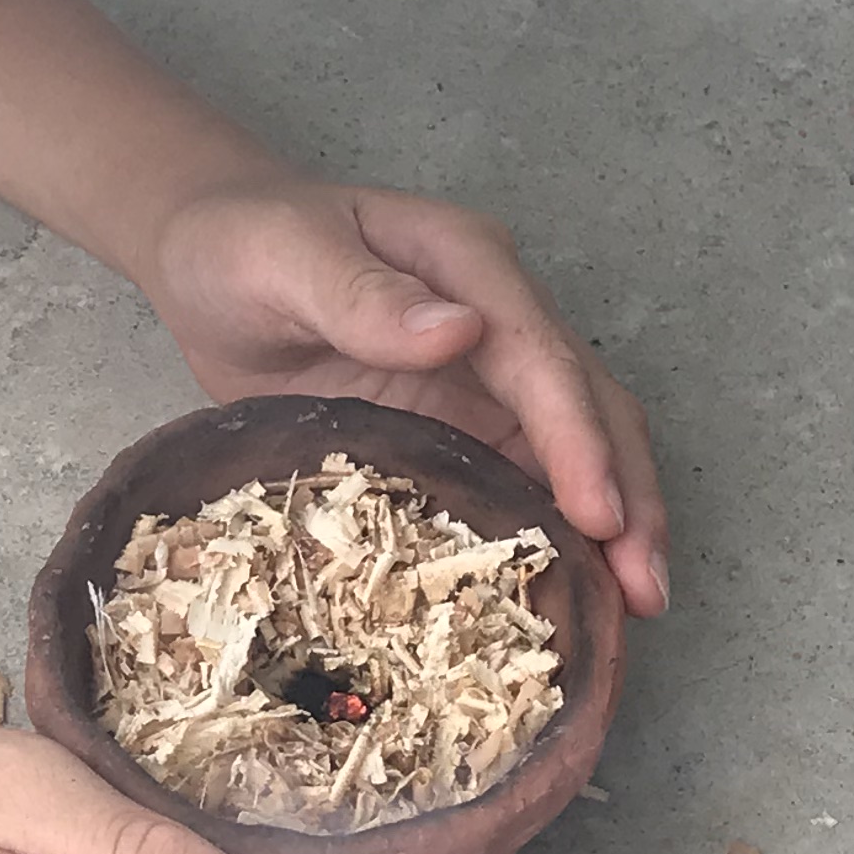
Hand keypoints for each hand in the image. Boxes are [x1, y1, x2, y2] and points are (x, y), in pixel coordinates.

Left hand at [140, 177, 669, 614]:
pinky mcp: (458, 421)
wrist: (209, 253)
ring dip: (612, 523)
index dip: (577, 440)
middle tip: (644, 589)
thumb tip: (459, 329)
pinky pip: (520, 478)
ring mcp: (484, 372)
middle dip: (626, 494)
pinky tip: (568, 594)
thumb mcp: (282, 258)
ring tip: (633, 608)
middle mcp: (496, 317)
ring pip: (575, 448)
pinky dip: (553, 532)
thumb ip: (360, 293)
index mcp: (467, 266)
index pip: (542, 359)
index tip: (600, 515)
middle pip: (589, 406)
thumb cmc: (239, 245)